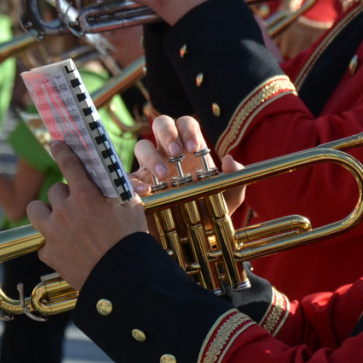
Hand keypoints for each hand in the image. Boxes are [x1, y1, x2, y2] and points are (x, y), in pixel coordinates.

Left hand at [26, 141, 147, 289]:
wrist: (123, 277)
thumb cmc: (131, 239)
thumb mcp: (130, 206)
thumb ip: (116, 189)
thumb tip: (111, 178)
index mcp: (86, 194)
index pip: (68, 163)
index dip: (61, 151)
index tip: (56, 144)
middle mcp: (65, 209)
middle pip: (55, 190)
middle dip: (66, 195)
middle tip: (78, 204)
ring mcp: (53, 231)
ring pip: (36, 209)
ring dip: (47, 211)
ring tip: (59, 219)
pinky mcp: (48, 253)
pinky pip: (43, 240)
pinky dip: (52, 242)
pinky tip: (67, 247)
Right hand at [132, 115, 246, 212]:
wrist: (189, 238)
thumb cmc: (208, 212)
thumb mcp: (227, 199)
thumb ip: (235, 180)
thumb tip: (230, 160)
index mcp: (190, 150)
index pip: (186, 124)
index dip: (188, 130)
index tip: (193, 148)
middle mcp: (168, 153)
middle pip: (161, 124)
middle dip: (168, 134)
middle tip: (176, 154)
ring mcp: (150, 168)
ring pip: (142, 146)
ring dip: (151, 156)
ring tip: (163, 175)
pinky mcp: (136, 186)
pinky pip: (127, 176)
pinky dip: (132, 181)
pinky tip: (143, 192)